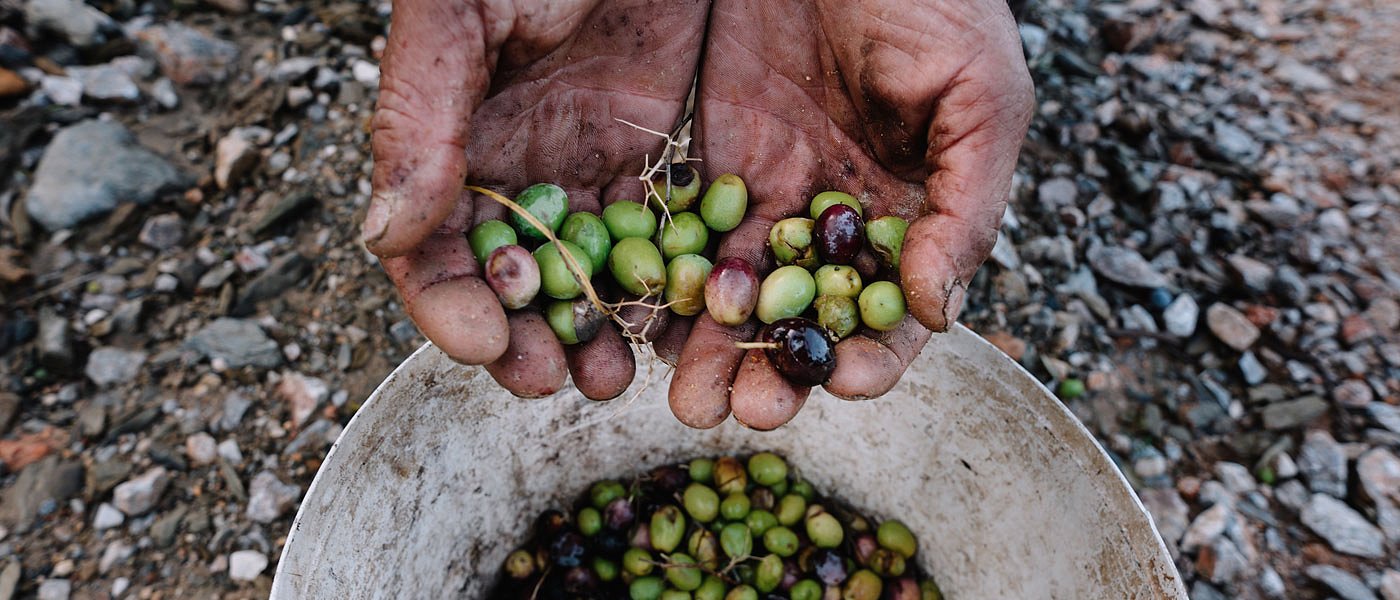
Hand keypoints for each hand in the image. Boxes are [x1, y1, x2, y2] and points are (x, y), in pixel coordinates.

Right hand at [362, 0, 708, 398]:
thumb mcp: (463, 14)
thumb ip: (419, 119)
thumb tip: (380, 234)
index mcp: (456, 145)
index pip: (434, 251)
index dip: (450, 308)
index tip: (483, 345)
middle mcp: (523, 173)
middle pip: (518, 286)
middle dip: (531, 342)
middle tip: (560, 379)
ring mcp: (598, 172)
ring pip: (594, 280)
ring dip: (601, 333)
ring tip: (621, 370)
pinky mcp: (671, 161)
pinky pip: (670, 242)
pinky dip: (672, 289)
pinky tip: (686, 320)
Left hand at [669, 0, 1034, 427]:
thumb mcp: (979, 93)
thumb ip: (967, 205)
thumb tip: (939, 312)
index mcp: (913, 211)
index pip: (897, 309)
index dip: (875, 355)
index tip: (843, 383)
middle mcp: (838, 217)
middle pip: (807, 317)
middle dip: (777, 372)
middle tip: (744, 412)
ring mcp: (772, 191)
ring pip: (741, 290)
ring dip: (715, 349)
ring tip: (689, 397)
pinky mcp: (711, 159)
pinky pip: (689, 233)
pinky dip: (671, 281)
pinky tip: (647, 320)